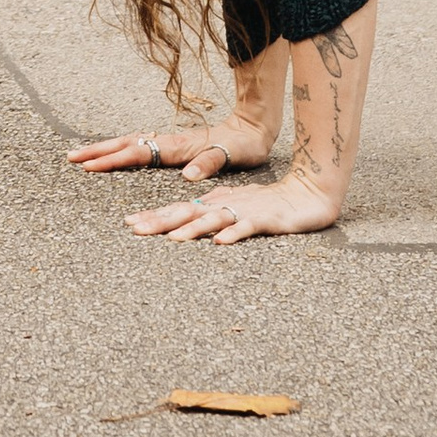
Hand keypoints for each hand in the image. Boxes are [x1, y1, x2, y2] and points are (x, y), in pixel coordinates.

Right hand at [69, 115, 271, 183]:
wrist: (252, 126)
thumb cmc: (243, 145)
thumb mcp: (232, 155)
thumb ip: (209, 163)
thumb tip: (188, 176)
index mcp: (178, 146)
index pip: (138, 153)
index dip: (113, 160)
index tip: (89, 166)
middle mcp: (169, 142)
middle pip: (126, 144)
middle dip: (97, 151)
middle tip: (70, 157)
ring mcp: (170, 142)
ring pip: (130, 143)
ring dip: (105, 149)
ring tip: (83, 156)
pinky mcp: (174, 145)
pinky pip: (140, 147)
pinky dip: (121, 150)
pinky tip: (114, 155)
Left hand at [124, 172, 343, 244]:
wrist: (308, 193)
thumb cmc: (271, 203)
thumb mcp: (237, 206)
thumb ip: (214, 210)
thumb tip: (188, 217)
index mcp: (216, 203)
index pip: (180, 210)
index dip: (154, 216)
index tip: (129, 223)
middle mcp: (225, 205)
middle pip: (188, 213)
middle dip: (160, 221)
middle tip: (134, 229)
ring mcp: (244, 211)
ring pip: (213, 219)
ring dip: (191, 229)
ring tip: (172, 238)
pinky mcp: (265, 219)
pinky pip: (246, 228)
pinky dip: (232, 234)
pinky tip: (219, 243)